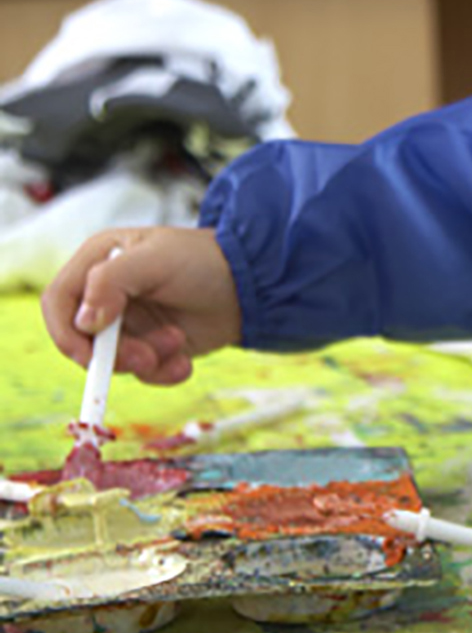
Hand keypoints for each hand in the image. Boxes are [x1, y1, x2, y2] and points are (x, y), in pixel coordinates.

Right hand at [40, 227, 242, 386]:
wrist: (253, 285)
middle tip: (147, 356)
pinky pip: (140, 373)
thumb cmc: (205, 260)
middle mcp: (107, 293)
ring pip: (112, 361)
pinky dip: (161, 373)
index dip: (65, 331)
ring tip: (177, 342)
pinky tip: (185, 362)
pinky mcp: (150, 346)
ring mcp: (129, 322)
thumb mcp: (156, 259)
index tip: (89, 352)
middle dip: (114, 354)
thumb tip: (83, 321)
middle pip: (82, 340)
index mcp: (99, 261)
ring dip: (144, 361)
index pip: (58, 301)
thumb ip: (111, 281)